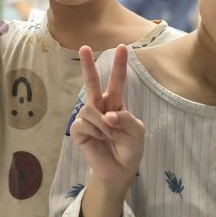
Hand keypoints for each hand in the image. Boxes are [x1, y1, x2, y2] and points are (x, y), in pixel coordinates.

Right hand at [70, 44, 143, 183]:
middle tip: (84, 47)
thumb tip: (107, 115)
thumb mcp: (137, 132)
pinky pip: (84, 124)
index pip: (117, 81)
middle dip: (88, 65)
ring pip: (90, 109)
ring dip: (103, 126)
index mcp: (116, 103)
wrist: (119, 169)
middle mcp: (100, 106)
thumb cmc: (129, 148)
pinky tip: (98, 140)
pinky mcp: (78, 129)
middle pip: (92, 82)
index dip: (119, 65)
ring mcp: (87, 117)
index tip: (123, 47)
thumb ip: (126, 119)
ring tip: (109, 137)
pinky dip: (95, 133)